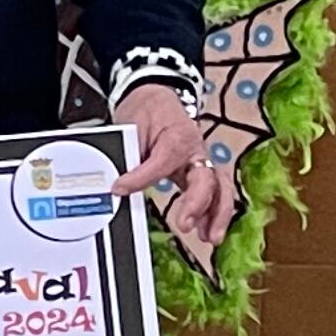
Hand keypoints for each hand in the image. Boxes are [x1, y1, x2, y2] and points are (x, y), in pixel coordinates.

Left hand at [115, 82, 236, 268]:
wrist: (156, 98)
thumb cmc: (146, 112)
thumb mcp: (131, 127)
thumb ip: (128, 155)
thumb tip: (115, 184)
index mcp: (177, 136)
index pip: (162, 162)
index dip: (140, 178)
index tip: (119, 189)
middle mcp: (196, 151)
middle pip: (206, 178)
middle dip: (197, 204)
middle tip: (184, 224)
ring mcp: (201, 162)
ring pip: (221, 188)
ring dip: (217, 214)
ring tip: (209, 237)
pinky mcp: (201, 172)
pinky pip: (216, 193)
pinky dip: (215, 213)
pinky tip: (207, 231)